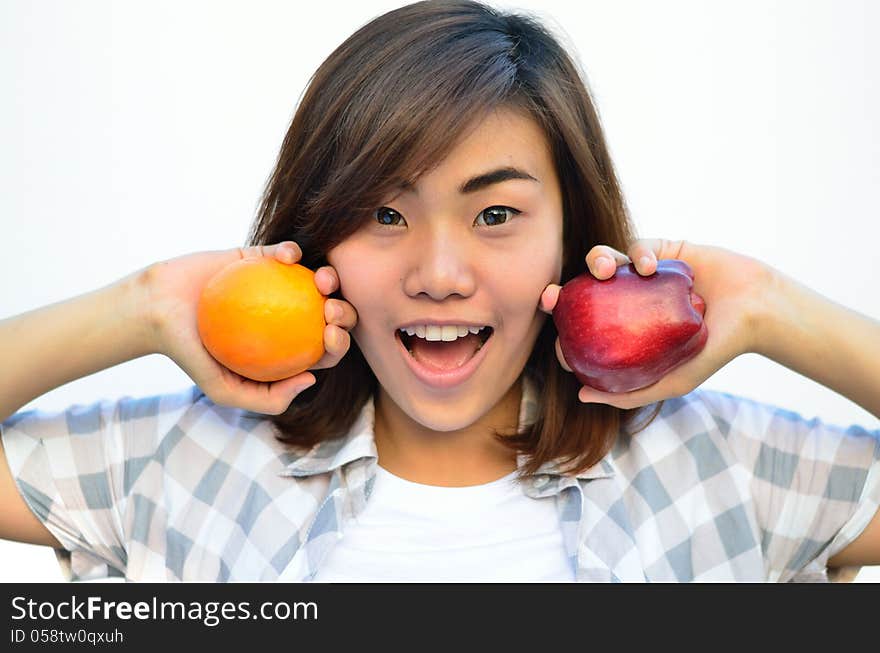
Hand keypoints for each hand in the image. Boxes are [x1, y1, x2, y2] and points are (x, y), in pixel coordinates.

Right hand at [145, 241, 357, 413]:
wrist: (156, 311)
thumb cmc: (190, 354)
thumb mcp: (225, 391)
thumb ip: (268, 398)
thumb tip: (313, 378)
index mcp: (288, 347)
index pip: (325, 349)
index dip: (340, 344)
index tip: (330, 336)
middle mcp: (288, 316)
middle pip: (330, 315)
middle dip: (346, 312)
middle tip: (331, 311)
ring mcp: (278, 286)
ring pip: (317, 280)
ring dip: (330, 278)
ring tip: (323, 281)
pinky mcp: (261, 258)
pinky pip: (285, 252)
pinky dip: (291, 251)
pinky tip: (290, 257)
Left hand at [539, 239, 772, 408]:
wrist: (757, 313)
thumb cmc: (715, 351)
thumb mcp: (671, 381)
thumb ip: (629, 392)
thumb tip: (581, 395)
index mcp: (624, 328)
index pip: (582, 326)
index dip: (562, 327)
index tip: (554, 333)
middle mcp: (627, 300)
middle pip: (583, 291)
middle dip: (561, 290)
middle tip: (550, 294)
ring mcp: (642, 275)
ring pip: (605, 261)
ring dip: (597, 259)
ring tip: (603, 269)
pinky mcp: (661, 250)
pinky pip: (638, 246)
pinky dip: (639, 253)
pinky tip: (648, 266)